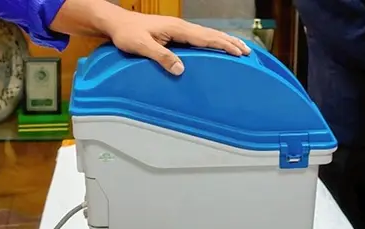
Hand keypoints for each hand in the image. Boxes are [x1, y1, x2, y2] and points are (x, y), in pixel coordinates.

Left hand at [107, 13, 250, 74]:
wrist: (117, 23)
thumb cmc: (127, 34)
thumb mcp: (141, 47)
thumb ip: (161, 57)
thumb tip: (181, 69)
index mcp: (177, 29)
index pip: (206, 38)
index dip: (224, 45)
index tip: (239, 53)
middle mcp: (181, 27)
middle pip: (212, 34)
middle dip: (231, 42)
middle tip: (248, 52)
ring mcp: (179, 29)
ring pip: (208, 34)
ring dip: (225, 41)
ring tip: (240, 49)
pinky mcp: (176, 33)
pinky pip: (200, 37)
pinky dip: (213, 41)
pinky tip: (217, 47)